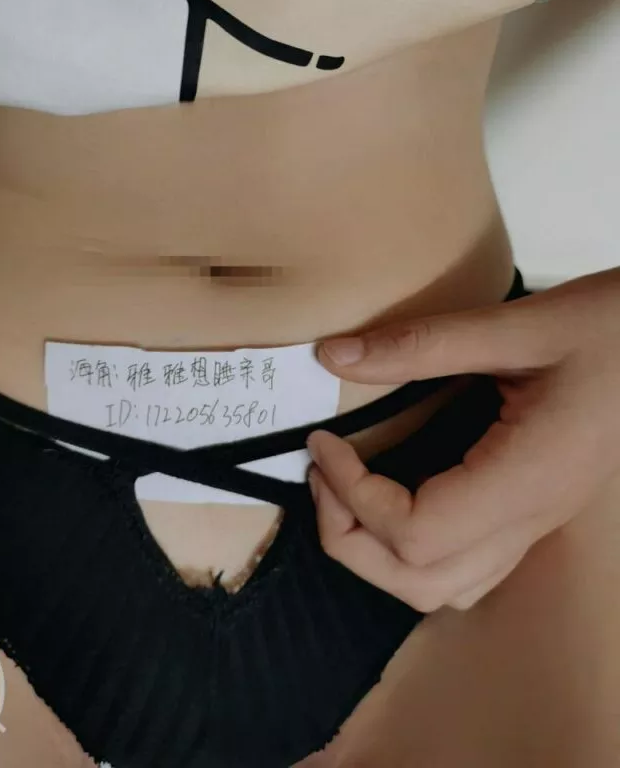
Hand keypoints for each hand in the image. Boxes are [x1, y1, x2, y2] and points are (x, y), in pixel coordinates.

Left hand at [308, 268, 619, 611]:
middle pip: (421, 582)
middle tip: (323, 472)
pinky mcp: (536, 510)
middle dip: (352, 538)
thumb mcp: (517, 325)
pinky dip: (416, 551)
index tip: (326, 443)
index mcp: (526, 478)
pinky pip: (468, 567)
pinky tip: (397, 497)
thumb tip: (333, 357)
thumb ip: (420, 344)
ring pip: (445, 589)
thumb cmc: (611, 328)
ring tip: (347, 489)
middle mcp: (532, 517)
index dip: (353, 497)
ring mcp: (537, 522)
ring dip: (380, 555)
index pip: (417, 534)